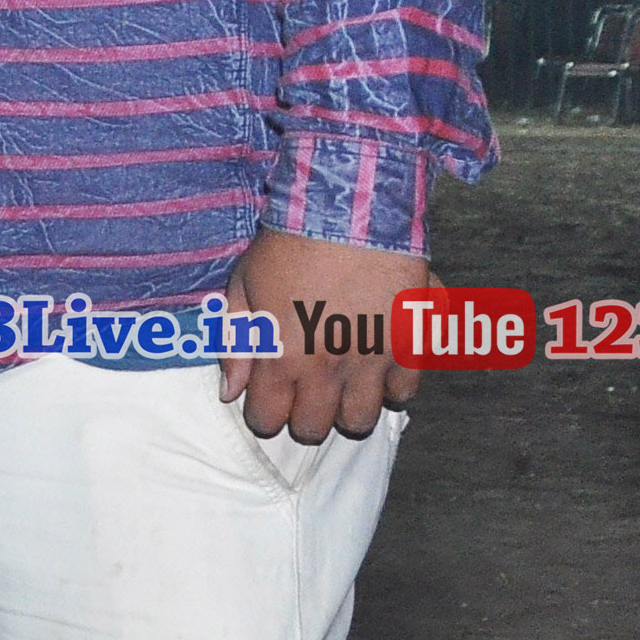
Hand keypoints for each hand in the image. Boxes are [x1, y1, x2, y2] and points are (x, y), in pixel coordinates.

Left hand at [220, 229, 426, 443]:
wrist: (348, 211)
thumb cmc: (288, 245)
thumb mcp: (242, 287)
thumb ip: (234, 345)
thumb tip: (230, 393)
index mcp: (281, 356)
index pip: (268, 420)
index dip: (265, 414)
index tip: (270, 399)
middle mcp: (326, 368)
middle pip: (314, 428)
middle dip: (304, 417)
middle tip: (306, 392)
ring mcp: (371, 359)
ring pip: (361, 419)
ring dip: (348, 408)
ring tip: (343, 385)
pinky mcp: (410, 343)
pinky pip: (406, 391)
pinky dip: (392, 386)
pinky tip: (379, 367)